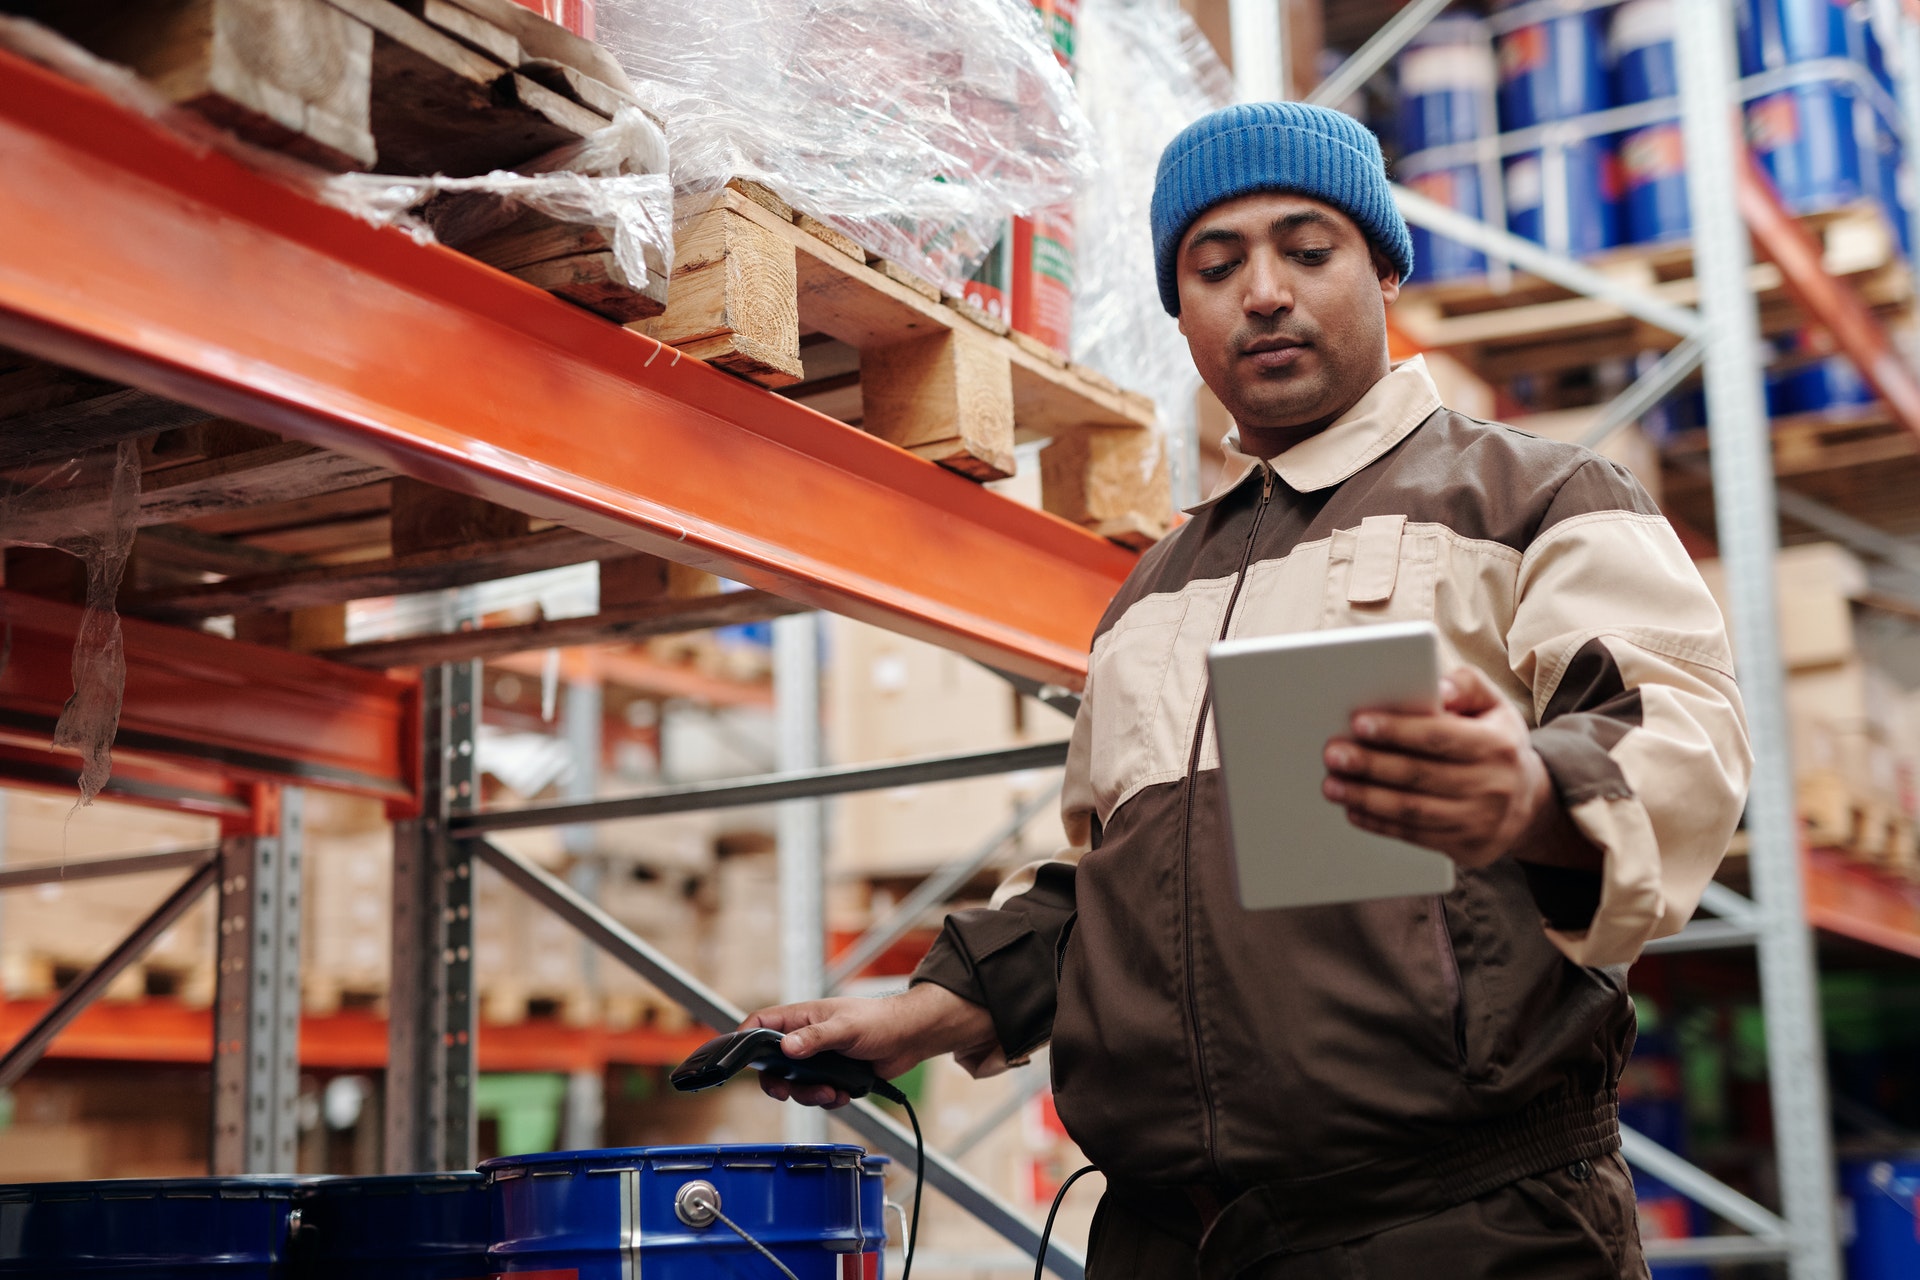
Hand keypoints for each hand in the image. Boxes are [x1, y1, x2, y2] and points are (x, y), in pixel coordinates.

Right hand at [741, 982, 997, 1108]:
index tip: (738, 1062)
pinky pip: (817, 1094)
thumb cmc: (879, 1020)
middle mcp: (805, 1038)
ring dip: (809, 1095)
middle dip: (779, 1083)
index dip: (744, 1040)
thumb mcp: (845, 1027)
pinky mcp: (833, 1076)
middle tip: (786, 1093)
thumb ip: (815, 1038)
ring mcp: (818, 1058)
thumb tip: (786, 1048)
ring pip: (795, 1084)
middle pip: (772, 1064)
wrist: (910, 1038)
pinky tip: (843, 1094)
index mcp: (801, 1018)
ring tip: (831, 1092)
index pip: (760, 1024)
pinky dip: (828, 1099)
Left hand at [1321, 664, 1557, 869]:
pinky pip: (1415, 836)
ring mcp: (1480, 821)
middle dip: (1370, 765)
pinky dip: (1379, 824)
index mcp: (1496, 744)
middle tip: (1333, 754)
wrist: (1529, 803)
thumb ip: (1467, 685)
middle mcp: (1492, 785)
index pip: (1439, 736)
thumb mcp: (1493, 706)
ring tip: (1332, 785)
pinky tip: (1354, 810)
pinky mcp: (1467, 847)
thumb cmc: (1496, 743)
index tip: (1358, 724)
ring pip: (1412, 810)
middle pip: (1419, 775)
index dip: (1397, 730)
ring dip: (1366, 798)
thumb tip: (1438, 687)